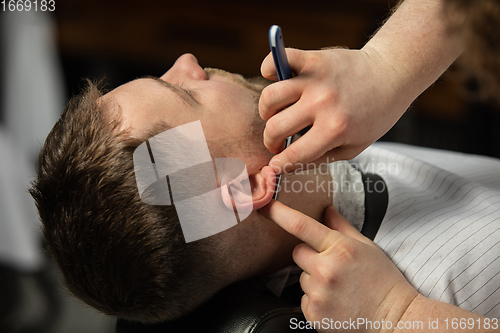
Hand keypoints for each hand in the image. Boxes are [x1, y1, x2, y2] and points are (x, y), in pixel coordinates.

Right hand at [259, 47, 410, 173]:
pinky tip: (274, 78)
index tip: (275, 165)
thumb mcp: (354, 147)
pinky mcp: (313, 58)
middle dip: (271, 141)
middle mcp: (323, 103)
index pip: (293, 155)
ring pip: (270, 97)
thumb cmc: (374, 115)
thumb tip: (287, 164)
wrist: (391, 75)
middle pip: (275, 127)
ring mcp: (316, 79)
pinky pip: (277, 59)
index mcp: (335, 129)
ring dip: (267, 111)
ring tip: (276, 114)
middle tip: (278, 141)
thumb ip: (320, 158)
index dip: (279, 165)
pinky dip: (269, 68)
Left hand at [259, 201, 418, 331]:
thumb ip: (342, 226)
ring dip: (314, 279)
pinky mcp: (314, 314)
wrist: (395, 319)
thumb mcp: (366, 246)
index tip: (264, 205)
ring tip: (339, 287)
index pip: (300, 225)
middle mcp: (325, 270)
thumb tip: (326, 209)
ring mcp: (319, 294)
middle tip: (333, 265)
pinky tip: (336, 300)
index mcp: (339, 248)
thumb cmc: (383, 280)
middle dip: (310, 255)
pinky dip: (315, 299)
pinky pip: (303, 298)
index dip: (278, 213)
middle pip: (297, 253)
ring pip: (301, 277)